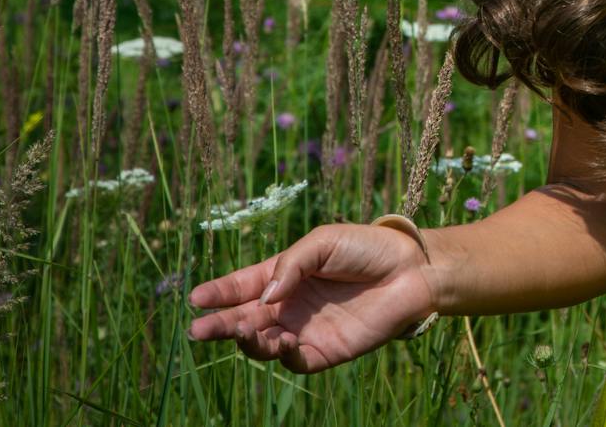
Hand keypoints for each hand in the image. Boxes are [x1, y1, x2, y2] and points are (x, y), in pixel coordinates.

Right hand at [186, 222, 435, 373]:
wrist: (411, 269)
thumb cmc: (367, 248)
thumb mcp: (322, 242)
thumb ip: (289, 266)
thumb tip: (263, 298)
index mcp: (285, 275)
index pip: (242, 287)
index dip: (218, 294)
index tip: (195, 299)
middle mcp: (290, 305)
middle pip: (245, 320)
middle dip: (219, 325)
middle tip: (198, 330)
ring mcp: (305, 330)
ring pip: (263, 344)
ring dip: (247, 341)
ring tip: (239, 332)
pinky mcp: (326, 351)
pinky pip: (295, 362)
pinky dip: (281, 356)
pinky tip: (280, 342)